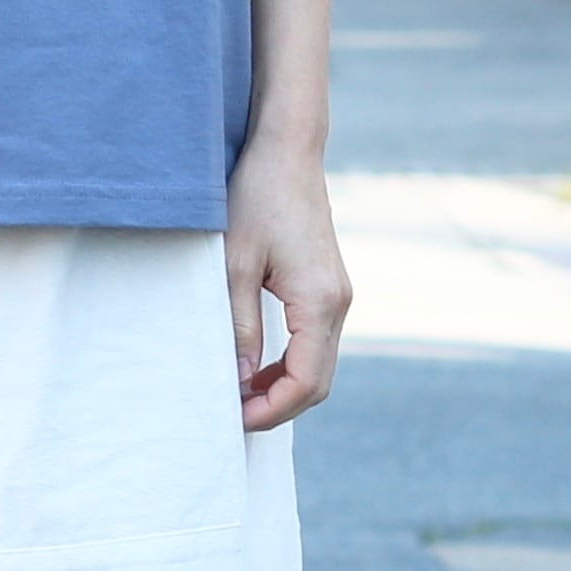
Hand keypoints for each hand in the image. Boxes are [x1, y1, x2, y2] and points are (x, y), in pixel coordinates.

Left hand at [226, 135, 350, 430]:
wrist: (287, 152)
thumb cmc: (256, 199)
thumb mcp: (234, 266)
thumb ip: (239, 327)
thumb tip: (238, 381)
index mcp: (319, 301)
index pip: (305, 382)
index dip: (271, 410)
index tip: (233, 418)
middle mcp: (338, 303)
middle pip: (317, 382)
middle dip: (278, 407)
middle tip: (232, 415)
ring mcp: (338, 296)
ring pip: (318, 366)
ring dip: (283, 387)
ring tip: (238, 394)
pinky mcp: (329, 288)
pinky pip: (315, 343)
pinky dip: (289, 364)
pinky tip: (255, 367)